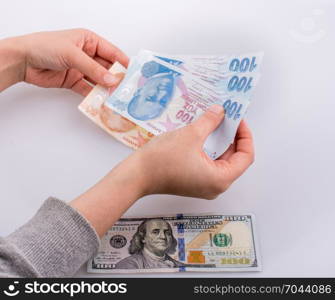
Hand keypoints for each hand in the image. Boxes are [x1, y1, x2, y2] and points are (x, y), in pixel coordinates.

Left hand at [17, 28, 128, 94]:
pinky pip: (88, 89)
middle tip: (126, 90)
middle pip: (107, 68)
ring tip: (116, 98)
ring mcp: (81, 69)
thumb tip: (112, 80)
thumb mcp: (73, 55)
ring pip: (99, 80)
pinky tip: (101, 101)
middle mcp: (87, 54)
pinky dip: (94, 96)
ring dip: (106, 89)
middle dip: (116, 79)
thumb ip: (93, 69)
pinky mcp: (74, 81)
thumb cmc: (45, 47)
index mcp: (89, 41)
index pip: (112, 52)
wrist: (23, 60)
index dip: (123, 63)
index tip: (134, 73)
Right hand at [71, 104, 253, 235]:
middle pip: (235, 159)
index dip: (245, 136)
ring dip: (220, 142)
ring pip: (221, 161)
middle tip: (228, 118)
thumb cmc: (162, 160)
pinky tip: (204, 134)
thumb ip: (210, 121)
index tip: (238, 120)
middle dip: (233, 137)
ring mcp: (204, 186)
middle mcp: (216, 186)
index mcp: (220, 179)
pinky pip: (209, 164)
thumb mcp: (190, 135)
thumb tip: (220, 111)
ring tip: (217, 122)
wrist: (136, 176)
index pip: (246, 157)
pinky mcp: (193, 182)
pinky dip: (210, 149)